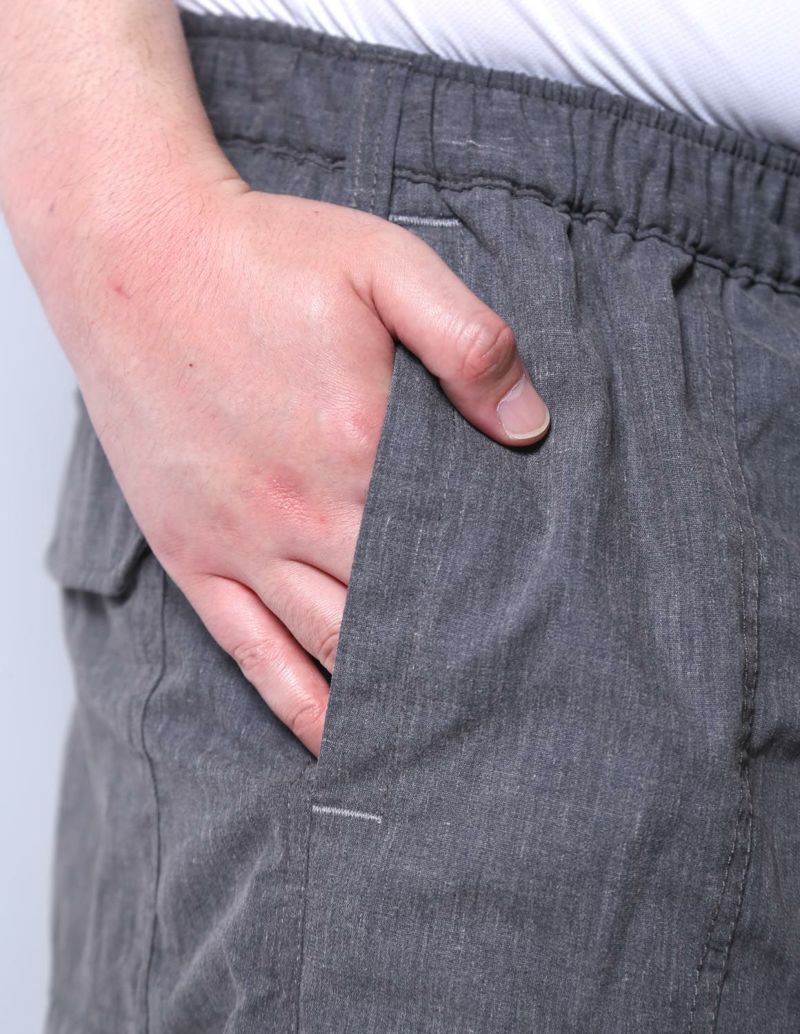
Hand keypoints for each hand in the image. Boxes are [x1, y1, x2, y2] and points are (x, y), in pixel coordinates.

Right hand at [66, 179, 548, 755]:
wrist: (133, 254)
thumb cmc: (261, 257)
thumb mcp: (384, 265)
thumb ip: (467, 341)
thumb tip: (529, 425)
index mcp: (360, 448)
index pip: (450, 550)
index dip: (499, 596)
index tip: (540, 636)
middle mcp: (302, 512)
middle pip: (398, 613)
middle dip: (456, 659)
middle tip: (510, 707)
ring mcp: (241, 543)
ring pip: (332, 649)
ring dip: (390, 695)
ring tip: (443, 738)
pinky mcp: (193, 554)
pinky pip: (252, 655)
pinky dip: (301, 705)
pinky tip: (337, 739)